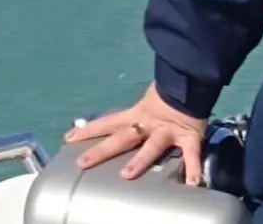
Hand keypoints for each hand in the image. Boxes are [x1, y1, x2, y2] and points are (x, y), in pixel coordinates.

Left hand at [63, 82, 208, 184]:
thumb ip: (136, 113)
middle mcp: (148, 125)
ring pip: (151, 147)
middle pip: (121, 139)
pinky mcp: (189, 137)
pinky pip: (192, 155)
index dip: (89, 130)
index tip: (68, 138)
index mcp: (137, 115)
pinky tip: (193, 184)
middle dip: (101, 151)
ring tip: (126, 175)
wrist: (192, 80)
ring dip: (139, 161)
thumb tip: (121, 120)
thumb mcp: (147, 101)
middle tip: (82, 163)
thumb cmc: (170, 92)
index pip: (108, 122)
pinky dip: (193, 168)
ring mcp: (168, 132)